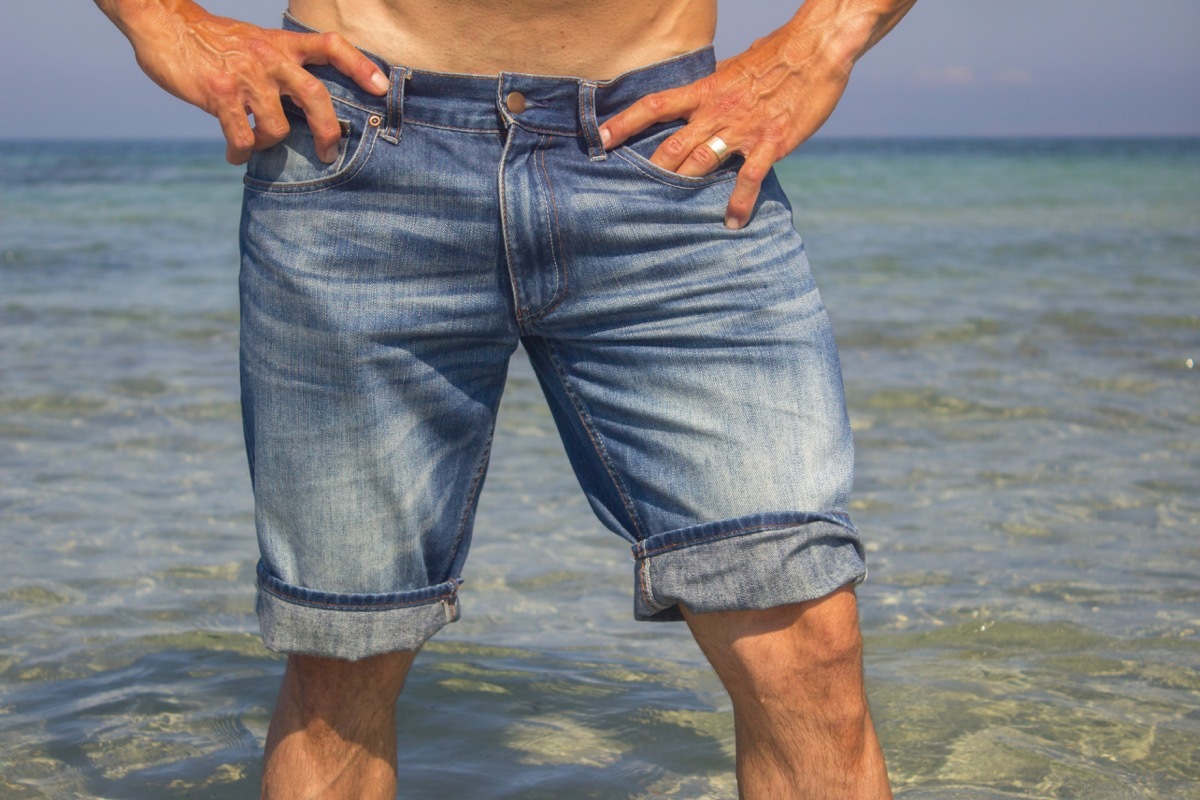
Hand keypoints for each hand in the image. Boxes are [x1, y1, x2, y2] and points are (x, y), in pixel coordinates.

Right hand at [121, 6, 387, 163]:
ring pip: (278, 126)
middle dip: (327, 130)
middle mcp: (269, 57)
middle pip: (315, 95)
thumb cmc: (214, 41)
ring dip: (269, 144)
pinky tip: (235, 154)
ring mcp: (245, 75)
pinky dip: (242, 152)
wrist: (162, 23)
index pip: (331, 47)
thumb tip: (306, 107)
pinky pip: (242, 136)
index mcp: (281, 44)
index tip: (382, 89)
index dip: (360, 66)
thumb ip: (280, 66)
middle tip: (328, 152)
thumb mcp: (255, 42)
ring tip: (256, 146)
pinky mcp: (219, 92)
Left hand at [598, 24, 854, 229]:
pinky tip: (733, 223)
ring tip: (668, 216)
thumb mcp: (734, 70)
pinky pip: (749, 178)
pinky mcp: (771, 142)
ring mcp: (743, 128)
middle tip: (628, 195)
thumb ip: (712, 91)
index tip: (600, 140)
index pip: (655, 105)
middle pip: (672, 145)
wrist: (817, 48)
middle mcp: (717, 110)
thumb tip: (695, 102)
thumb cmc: (776, 57)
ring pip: (701, 163)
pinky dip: (739, 203)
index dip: (625, 123)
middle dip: (649, 172)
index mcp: (705, 90)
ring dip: (683, 190)